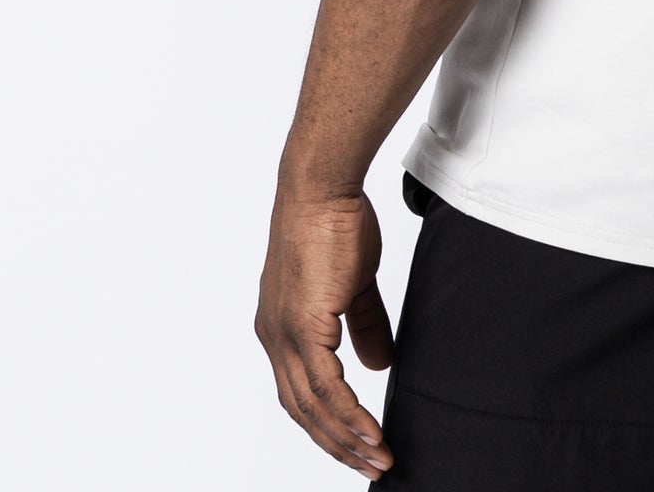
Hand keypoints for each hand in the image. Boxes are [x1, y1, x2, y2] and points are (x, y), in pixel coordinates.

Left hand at [255, 184, 396, 479]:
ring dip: (347, 438)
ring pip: (312, 407)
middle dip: (338, 444)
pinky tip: (369, 431)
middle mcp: (275, 337)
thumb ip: (363, 324)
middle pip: (302, 411)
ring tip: (378, 457)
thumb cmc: (334, 222)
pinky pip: (325, 387)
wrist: (320, 188)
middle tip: (372, 465)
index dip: (328, 422)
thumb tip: (377, 363)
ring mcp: (284, 335)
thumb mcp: (353, 283)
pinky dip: (348, 414)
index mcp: (281, 327)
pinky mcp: (302, 326)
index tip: (357, 443)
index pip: (300, 392)